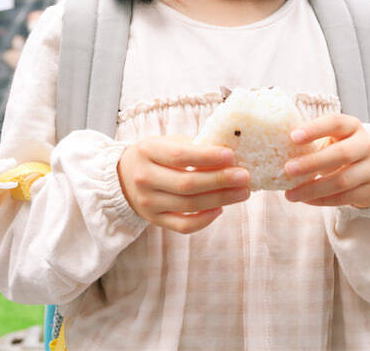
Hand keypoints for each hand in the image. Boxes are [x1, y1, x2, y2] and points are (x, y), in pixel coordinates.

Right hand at [117, 135, 250, 233]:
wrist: (124, 176)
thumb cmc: (157, 155)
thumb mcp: (168, 142)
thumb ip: (195, 146)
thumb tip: (231, 155)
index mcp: (148, 151)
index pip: (179, 156)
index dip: (207, 157)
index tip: (231, 156)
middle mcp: (144, 178)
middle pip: (187, 184)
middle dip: (220, 181)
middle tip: (245, 177)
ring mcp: (148, 202)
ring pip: (189, 205)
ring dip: (220, 199)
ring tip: (242, 192)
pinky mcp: (154, 220)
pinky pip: (183, 225)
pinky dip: (205, 220)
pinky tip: (221, 208)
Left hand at [283, 114, 369, 208]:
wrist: (369, 170)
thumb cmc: (339, 149)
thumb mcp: (331, 137)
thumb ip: (311, 139)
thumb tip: (275, 142)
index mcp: (353, 126)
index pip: (335, 122)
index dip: (315, 129)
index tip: (292, 137)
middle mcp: (366, 145)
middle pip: (340, 154)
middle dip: (312, 163)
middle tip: (287, 169)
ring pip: (341, 180)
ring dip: (313, 188)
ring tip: (290, 194)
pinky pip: (344, 197)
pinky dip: (321, 200)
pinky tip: (304, 200)